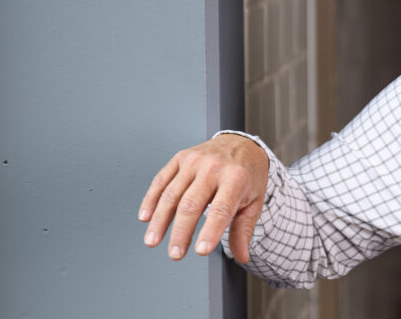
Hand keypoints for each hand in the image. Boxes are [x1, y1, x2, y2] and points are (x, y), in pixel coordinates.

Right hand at [138, 134, 268, 262]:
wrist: (242, 144)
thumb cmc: (248, 174)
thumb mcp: (254, 201)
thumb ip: (244, 230)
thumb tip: (241, 256)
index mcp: (236, 178)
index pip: (221, 209)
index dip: (210, 231)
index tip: (201, 251)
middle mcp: (214, 167)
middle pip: (191, 204)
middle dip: (180, 232)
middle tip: (175, 253)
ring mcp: (195, 161)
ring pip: (171, 194)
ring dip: (160, 220)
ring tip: (153, 241)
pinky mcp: (180, 158)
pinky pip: (161, 180)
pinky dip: (151, 200)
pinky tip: (146, 217)